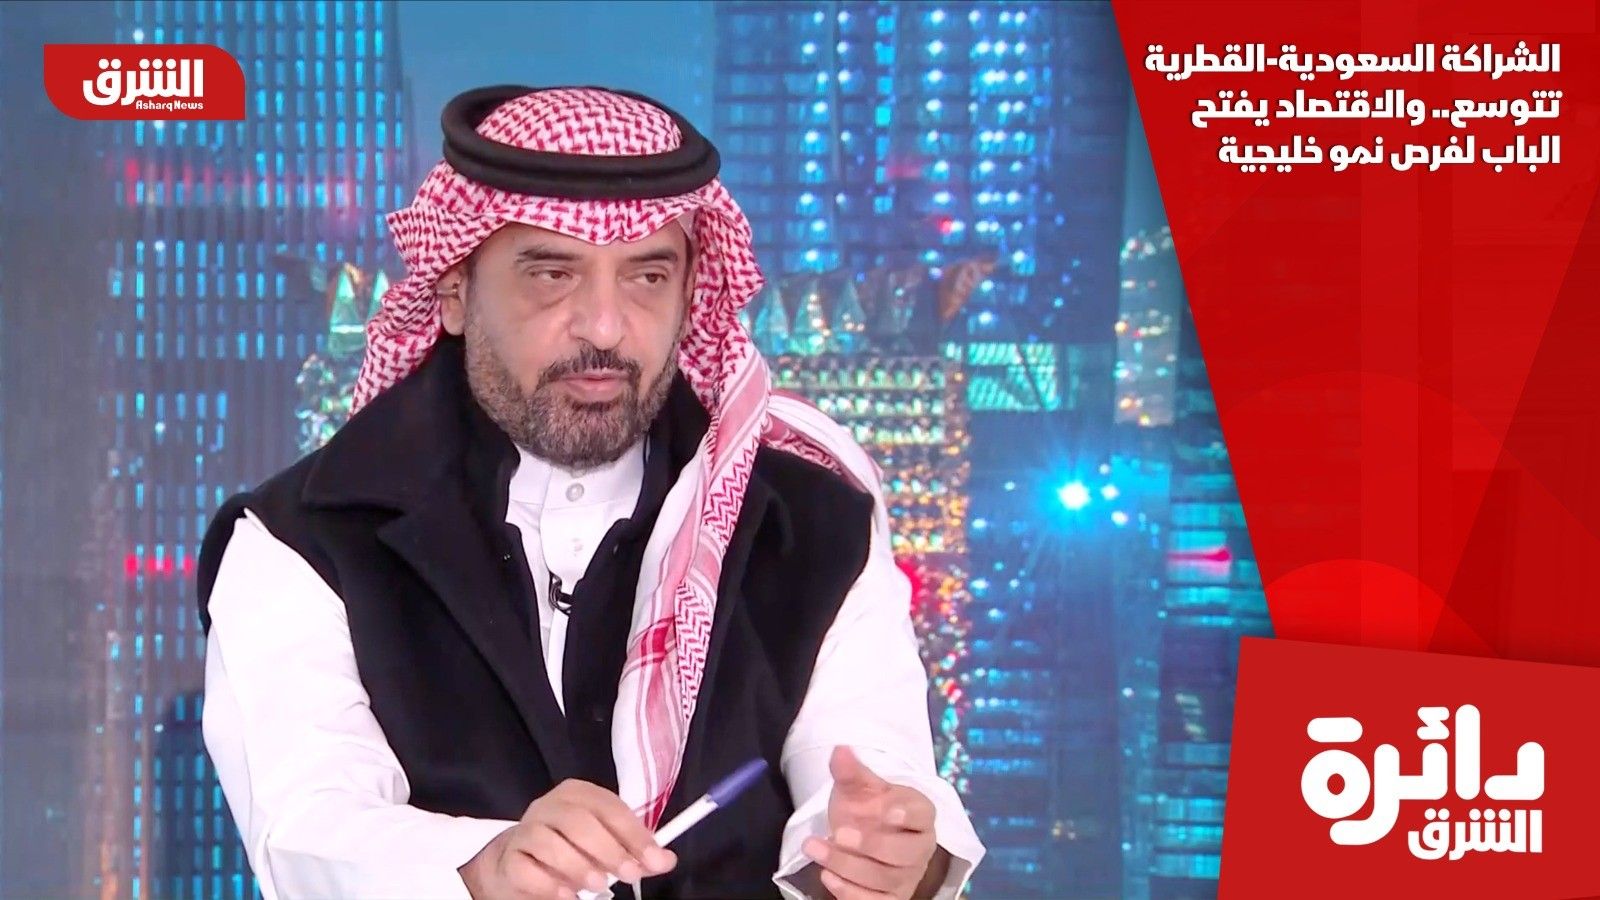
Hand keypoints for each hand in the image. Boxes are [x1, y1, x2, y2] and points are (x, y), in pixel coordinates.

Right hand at [459, 779, 676, 899]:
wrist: (518, 863)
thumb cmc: (570, 849)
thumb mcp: (605, 847)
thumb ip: (634, 852)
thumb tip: (665, 860)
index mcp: (577, 795)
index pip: (609, 807)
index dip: (634, 834)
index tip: (654, 860)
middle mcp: (549, 806)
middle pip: (578, 821)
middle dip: (608, 850)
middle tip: (628, 875)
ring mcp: (525, 830)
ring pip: (548, 841)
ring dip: (577, 866)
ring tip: (597, 886)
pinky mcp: (509, 858)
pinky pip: (525, 868)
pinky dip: (549, 884)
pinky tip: (567, 895)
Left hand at [802, 747, 944, 899]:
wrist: (859, 836)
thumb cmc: (866, 809)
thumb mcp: (857, 789)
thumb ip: (851, 772)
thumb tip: (840, 750)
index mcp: (919, 814)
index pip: (922, 815)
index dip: (907, 815)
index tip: (885, 810)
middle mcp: (919, 849)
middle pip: (905, 854)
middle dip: (871, 846)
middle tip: (839, 833)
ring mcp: (906, 877)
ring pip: (885, 879)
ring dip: (847, 866)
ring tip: (815, 847)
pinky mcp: (890, 899)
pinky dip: (850, 893)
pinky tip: (827, 876)